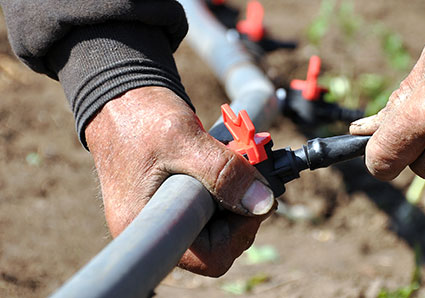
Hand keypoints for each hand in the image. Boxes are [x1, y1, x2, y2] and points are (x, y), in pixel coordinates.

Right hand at [85, 86, 274, 275]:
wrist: (119, 97)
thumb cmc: (141, 116)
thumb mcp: (184, 138)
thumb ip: (224, 171)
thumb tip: (262, 202)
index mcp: (147, 224)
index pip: (210, 258)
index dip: (240, 231)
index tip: (253, 196)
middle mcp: (155, 228)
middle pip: (219, 243)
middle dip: (243, 209)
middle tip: (252, 173)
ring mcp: (165, 216)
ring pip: (219, 224)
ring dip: (238, 195)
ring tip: (238, 160)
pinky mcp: (175, 201)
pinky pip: (212, 207)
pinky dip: (228, 187)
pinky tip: (228, 162)